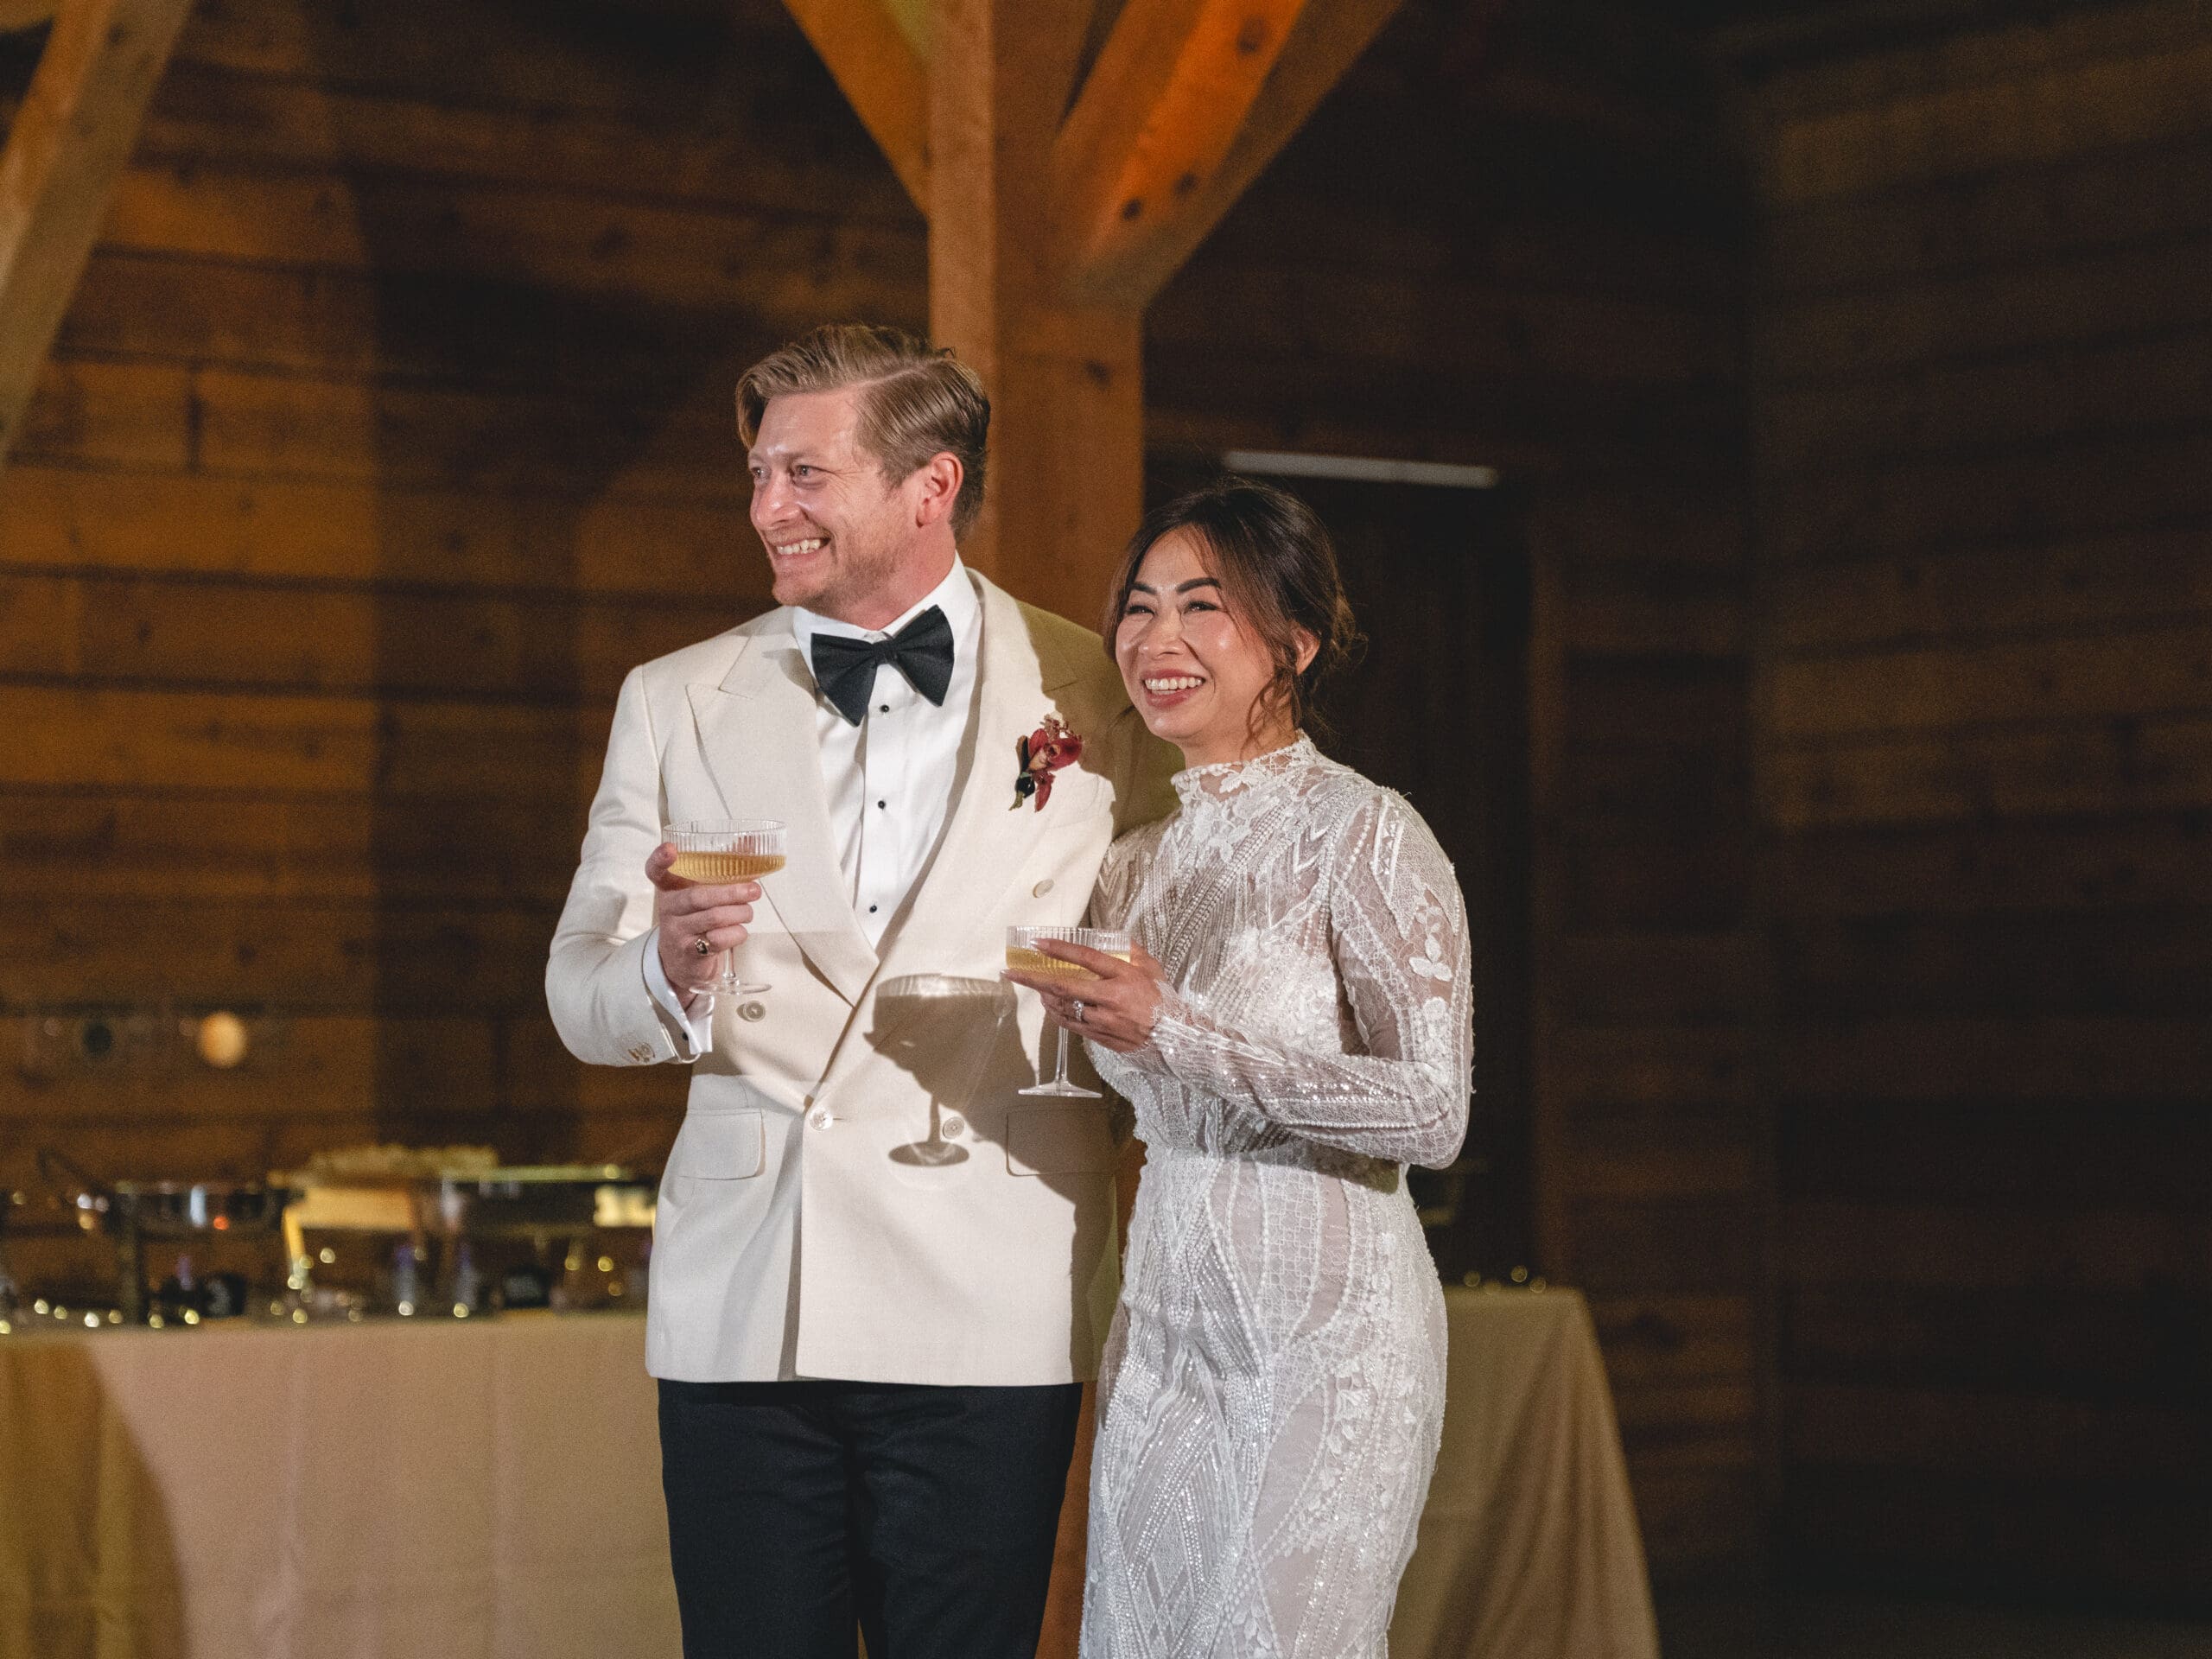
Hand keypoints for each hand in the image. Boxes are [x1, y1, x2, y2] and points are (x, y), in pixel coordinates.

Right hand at [648, 843, 760, 999]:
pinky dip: (737, 933)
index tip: (670, 849)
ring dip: (740, 913)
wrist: (682, 962)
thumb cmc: (697, 919)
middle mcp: (669, 908)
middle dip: (731, 892)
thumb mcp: (701, 893)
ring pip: (714, 918)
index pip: (655, 871)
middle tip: (754, 890)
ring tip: (748, 912)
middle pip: (698, 896)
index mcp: (670, 889)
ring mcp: (677, 931)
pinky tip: (739, 930)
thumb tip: (750, 840)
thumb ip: (722, 870)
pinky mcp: (690, 952)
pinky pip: (719, 940)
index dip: (660, 859)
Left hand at [1005, 940, 1166, 1054]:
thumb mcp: (1152, 968)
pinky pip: (1071, 1024)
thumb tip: (1109, 938)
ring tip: (1032, 984)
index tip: (1039, 943)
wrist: (1174, 1038)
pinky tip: (1049, 1004)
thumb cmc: (1163, 1000)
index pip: (1086, 958)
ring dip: (1043, 995)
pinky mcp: (1100, 1037)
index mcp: (1123, 977)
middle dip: (1033, 977)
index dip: (1060, 949)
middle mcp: (1109, 999)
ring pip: (1063, 1007)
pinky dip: (1056, 1013)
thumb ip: (1131, 951)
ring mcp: (1102, 1021)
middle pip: (1063, 986)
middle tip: (1011, 971)